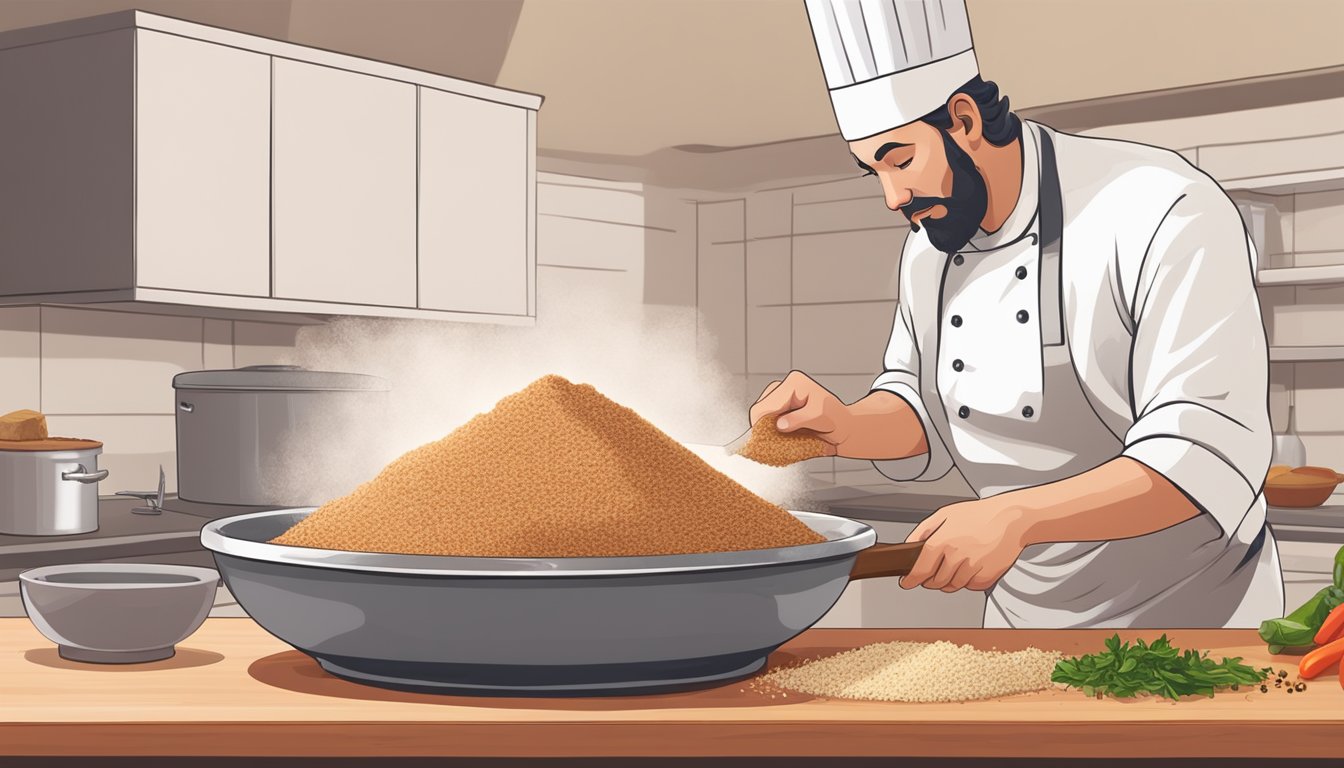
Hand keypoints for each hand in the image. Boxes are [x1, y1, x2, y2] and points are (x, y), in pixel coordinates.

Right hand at [748, 371, 847, 452]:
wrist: (845, 427)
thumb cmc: (838, 421)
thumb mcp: (820, 418)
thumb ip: (799, 419)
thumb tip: (780, 425)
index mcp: (794, 384)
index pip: (766, 405)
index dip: (761, 425)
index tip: (764, 442)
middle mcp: (786, 385)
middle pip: (761, 409)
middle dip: (765, 427)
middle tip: (775, 442)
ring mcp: (784, 394)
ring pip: (763, 414)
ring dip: (770, 428)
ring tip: (782, 438)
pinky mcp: (784, 404)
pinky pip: (770, 417)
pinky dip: (773, 428)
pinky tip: (783, 435)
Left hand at [899, 497, 1031, 592]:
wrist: (1012, 519)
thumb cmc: (979, 515)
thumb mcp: (944, 514)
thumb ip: (922, 531)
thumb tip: (909, 546)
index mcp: (942, 541)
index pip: (920, 570)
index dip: (911, 579)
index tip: (906, 583)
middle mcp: (956, 557)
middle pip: (935, 582)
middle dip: (931, 578)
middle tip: (937, 567)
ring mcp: (972, 569)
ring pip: (952, 586)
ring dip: (950, 579)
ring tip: (960, 560)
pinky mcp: (987, 577)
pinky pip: (970, 586)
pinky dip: (968, 580)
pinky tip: (973, 563)